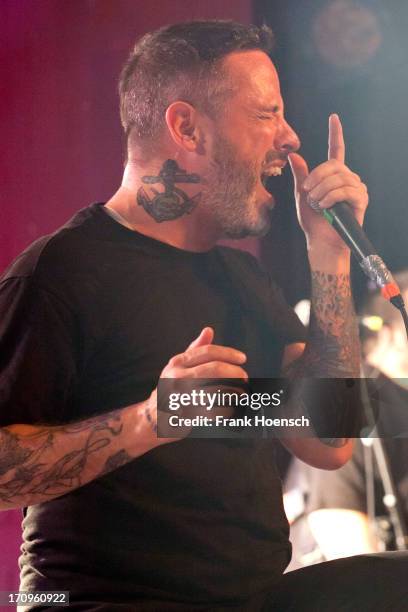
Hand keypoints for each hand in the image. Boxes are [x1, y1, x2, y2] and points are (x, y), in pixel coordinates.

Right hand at [149, 327, 247, 437]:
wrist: (154, 416)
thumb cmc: (172, 387)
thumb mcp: (179, 366)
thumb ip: (195, 349)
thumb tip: (209, 330)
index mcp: (178, 363)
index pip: (207, 352)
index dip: (228, 353)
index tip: (243, 358)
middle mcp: (178, 377)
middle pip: (214, 369)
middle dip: (235, 372)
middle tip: (244, 377)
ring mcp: (181, 397)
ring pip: (218, 390)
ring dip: (235, 391)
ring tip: (242, 392)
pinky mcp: (187, 415)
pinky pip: (215, 410)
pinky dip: (228, 408)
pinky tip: (233, 407)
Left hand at [288, 114, 368, 253]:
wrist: (321, 240)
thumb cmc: (312, 220)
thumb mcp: (302, 195)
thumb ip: (300, 176)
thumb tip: (293, 155)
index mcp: (333, 175)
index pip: (336, 149)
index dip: (335, 133)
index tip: (334, 117)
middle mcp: (348, 178)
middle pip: (332, 165)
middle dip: (316, 178)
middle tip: (308, 193)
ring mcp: (356, 188)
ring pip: (337, 178)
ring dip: (321, 191)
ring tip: (316, 204)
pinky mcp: (361, 199)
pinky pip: (344, 190)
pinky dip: (330, 198)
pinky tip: (325, 207)